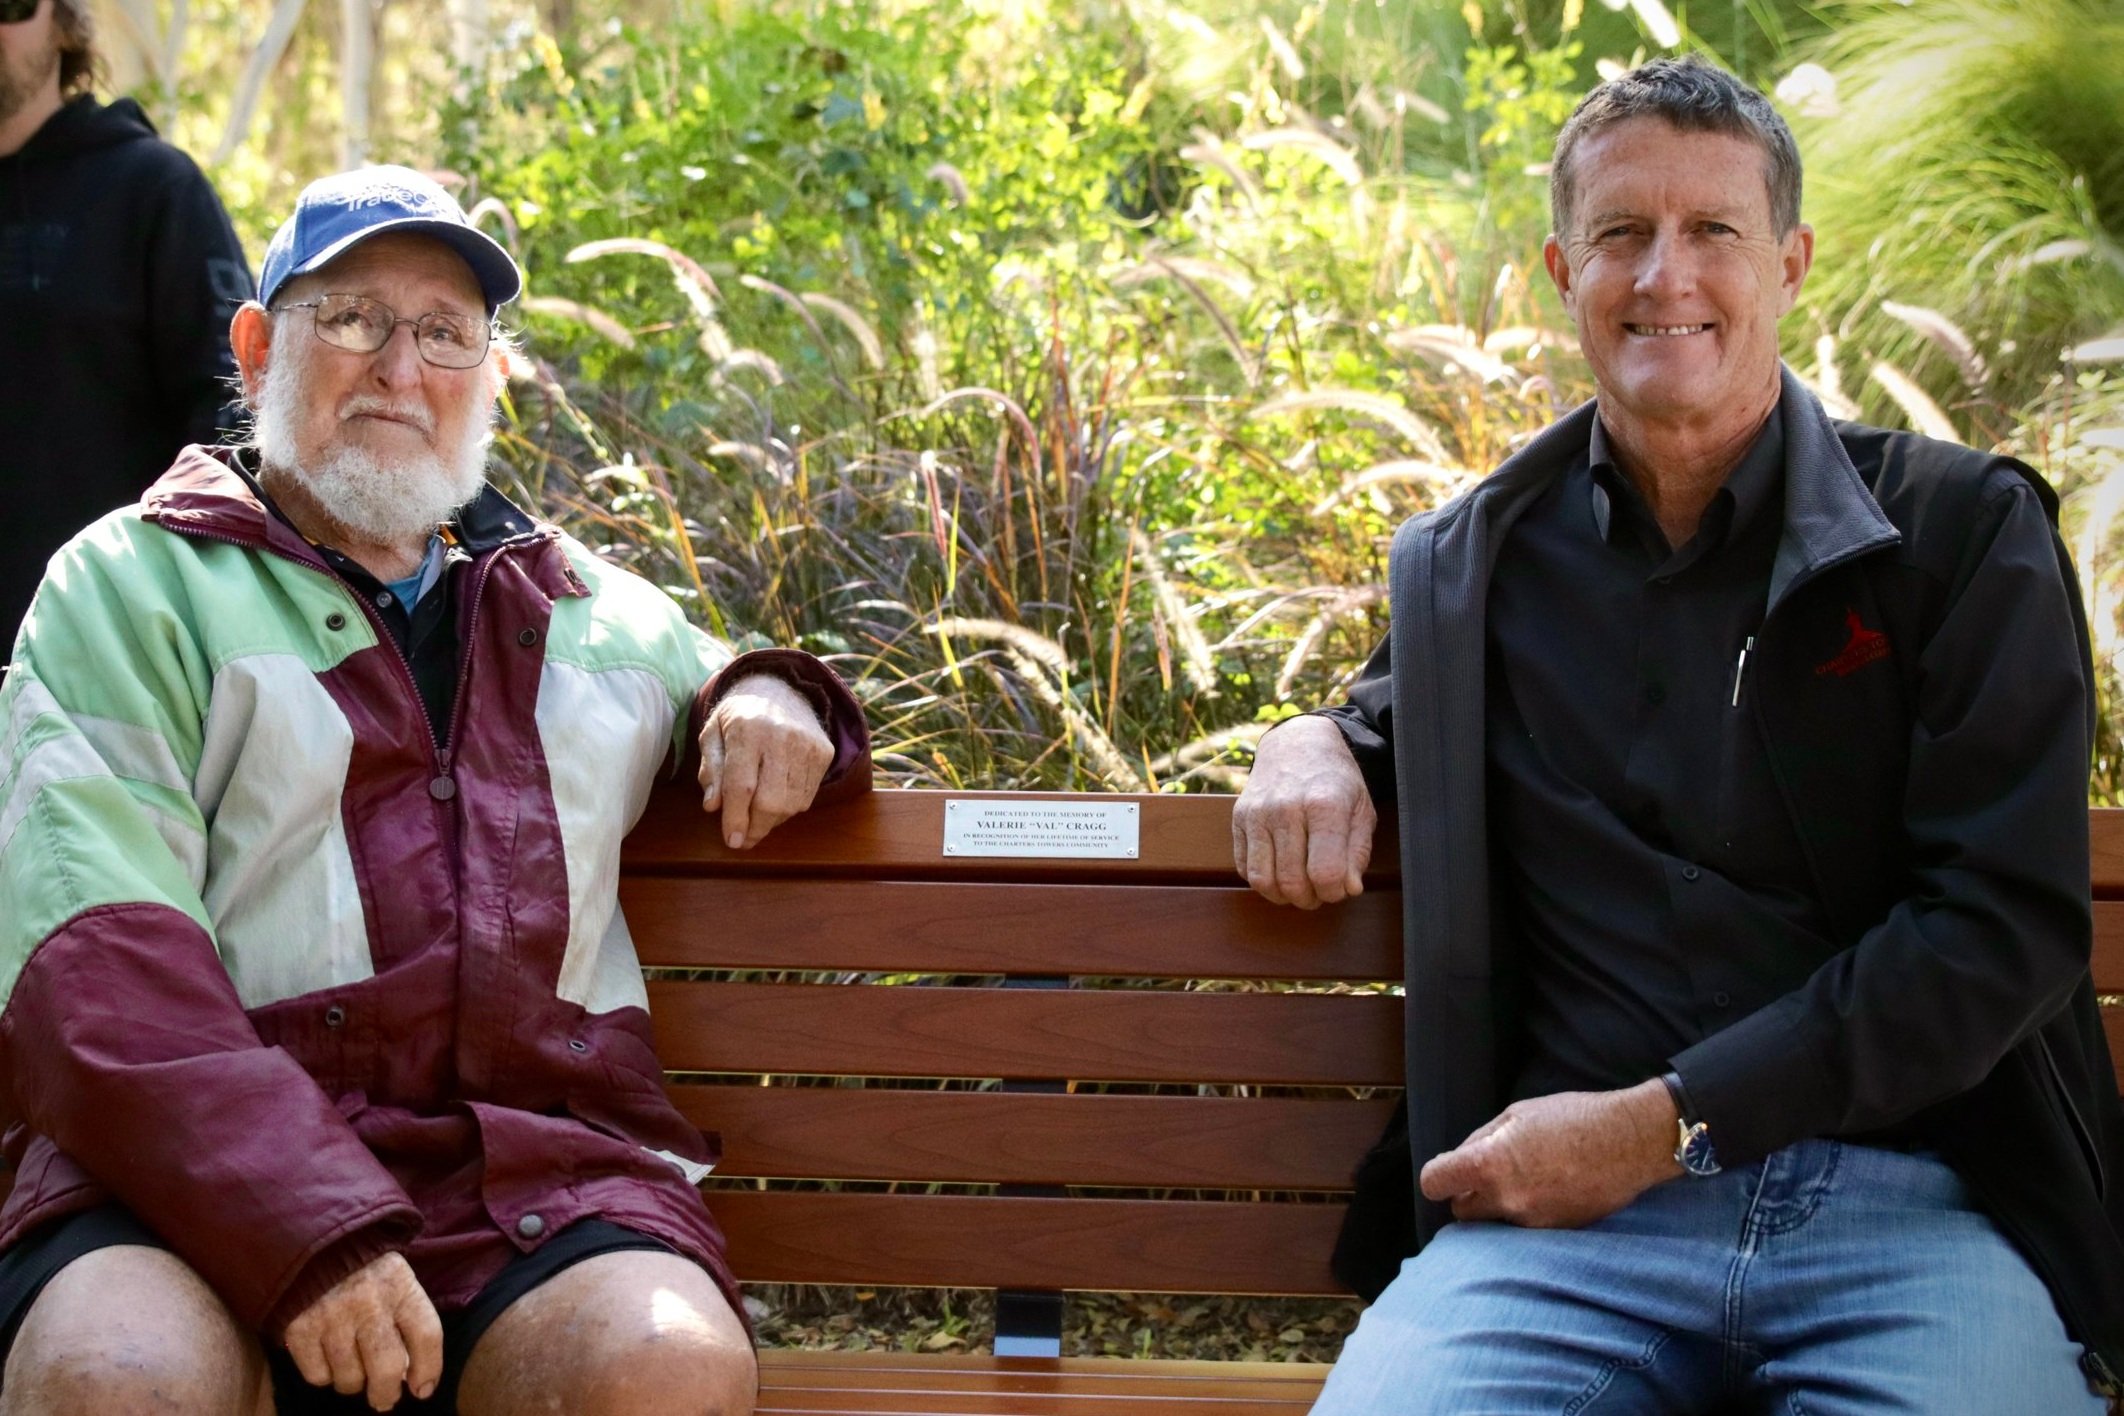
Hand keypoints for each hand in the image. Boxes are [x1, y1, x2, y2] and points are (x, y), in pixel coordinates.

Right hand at [282, 1252, 441, 1410]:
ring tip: (352, 1366)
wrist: (310, 1241)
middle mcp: (370, 1303)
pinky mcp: (299, 1328)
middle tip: (384, 1398)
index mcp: (401, 1286)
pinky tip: (326, 1356)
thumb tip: (411, 1374)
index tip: (423, 1389)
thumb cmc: (362, 1266)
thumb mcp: (394, 1277)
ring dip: (353, 1382)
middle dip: (387, 1393)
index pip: (427, 1336)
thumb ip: (405, 1317)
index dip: (429, 1369)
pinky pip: (318, 1375)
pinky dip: (323, 1374)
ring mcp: (333, 1317)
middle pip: (388, 1369)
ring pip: (350, 1378)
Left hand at [698, 673, 834, 847]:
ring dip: (771, 821)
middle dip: (755, 827)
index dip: (735, 819)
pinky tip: (776, 800)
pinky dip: (788, 808)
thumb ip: (710, 770)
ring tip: (757, 818)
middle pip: (770, 801)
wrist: (780, 688)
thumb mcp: (712, 734)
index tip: (731, 841)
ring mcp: (807, 745)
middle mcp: (781, 736)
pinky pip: (806, 797)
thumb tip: (713, 806)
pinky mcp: (823, 753)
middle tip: (743, 839)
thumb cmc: (739, 717)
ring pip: (790, 804)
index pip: (740, 785)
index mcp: (746, 729)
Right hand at [1232, 715, 1376, 908]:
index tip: (1340, 887)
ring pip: (1263, 880)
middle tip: (1319, 892)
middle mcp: (1286, 808)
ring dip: (1283, 896)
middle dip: (1310, 899)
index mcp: (1325, 805)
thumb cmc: (1335, 781)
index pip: (1326, 872)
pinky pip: (1244, 867)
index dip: (1335, 892)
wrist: (1297, 745)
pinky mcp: (1239, 817)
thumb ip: (1358, 852)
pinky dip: (1262, 880)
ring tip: (1298, 888)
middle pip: (1292, 881)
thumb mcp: (1361, 810)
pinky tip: (1279, 871)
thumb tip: (1349, 888)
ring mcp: (1258, 813)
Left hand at [1418, 1080, 1683, 1228]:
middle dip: (1468, 1195)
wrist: (1630, 1142)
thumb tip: (1462, 1158)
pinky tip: (1549, 1190)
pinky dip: (1528, 1213)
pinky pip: (1526, 1228)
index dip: (1439, 1176)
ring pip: (1494, 1223)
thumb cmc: (1573, 1118)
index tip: (1450, 1171)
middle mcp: (1506, 1200)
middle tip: (1489, 1175)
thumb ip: (1482, 1138)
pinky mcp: (1556, 1233)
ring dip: (1498, 1207)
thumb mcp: (1518, 1114)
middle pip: (1462, 1212)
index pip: (1434, 1184)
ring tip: (1525, 1180)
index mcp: (1489, 1165)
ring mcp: (1532, 1222)